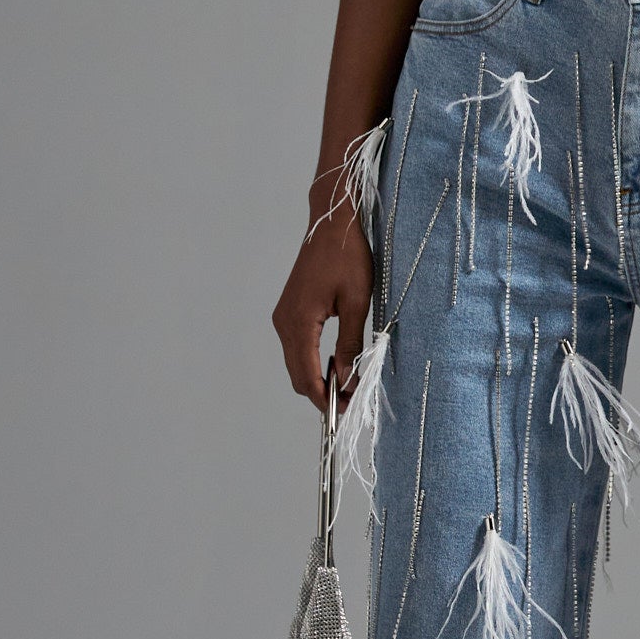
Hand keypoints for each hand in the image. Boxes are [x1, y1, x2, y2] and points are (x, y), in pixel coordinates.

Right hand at [272, 198, 373, 413]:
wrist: (331, 225)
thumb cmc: (348, 258)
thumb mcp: (356, 303)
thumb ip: (350, 343)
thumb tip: (348, 377)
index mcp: (299, 322)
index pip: (306, 375)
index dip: (323, 398)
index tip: (343, 413)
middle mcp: (284, 322)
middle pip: (297, 374)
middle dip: (320, 393)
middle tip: (349, 403)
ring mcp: (283, 317)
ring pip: (296, 362)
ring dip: (316, 378)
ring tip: (346, 385)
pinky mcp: (289, 311)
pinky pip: (297, 347)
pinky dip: (312, 361)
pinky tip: (335, 363)